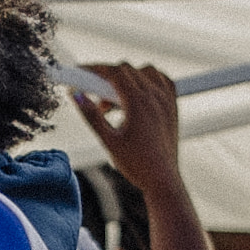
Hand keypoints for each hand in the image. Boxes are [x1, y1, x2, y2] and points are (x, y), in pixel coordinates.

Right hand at [69, 61, 191, 192]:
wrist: (163, 180)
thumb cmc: (137, 164)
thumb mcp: (108, 141)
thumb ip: (91, 116)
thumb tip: (76, 97)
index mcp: (139, 103)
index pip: (114, 72)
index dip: (95, 69)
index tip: (82, 72)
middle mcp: (155, 97)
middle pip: (127, 69)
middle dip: (107, 77)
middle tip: (95, 97)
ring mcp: (167, 100)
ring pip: (145, 71)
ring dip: (128, 78)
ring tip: (116, 101)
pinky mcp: (173, 106)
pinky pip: (162, 80)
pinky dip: (148, 80)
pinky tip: (137, 95)